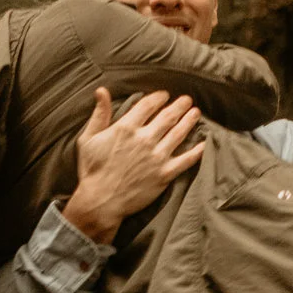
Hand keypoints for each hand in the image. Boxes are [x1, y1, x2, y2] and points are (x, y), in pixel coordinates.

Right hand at [61, 85, 206, 243]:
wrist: (101, 202)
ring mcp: (156, 157)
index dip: (158, 98)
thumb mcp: (88, 138)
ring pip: (178, 134)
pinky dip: (197, 152)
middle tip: (187, 99)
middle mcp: (144, 139)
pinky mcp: (164, 174)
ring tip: (196, 113)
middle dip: (179, 106)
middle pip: (167, 116)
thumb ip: (99, 114)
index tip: (164, 95)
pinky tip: (204, 144)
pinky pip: (185, 160)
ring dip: (189, 121)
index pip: (147, 105)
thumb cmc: (92, 171)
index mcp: (125, 128)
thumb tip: (102, 91)